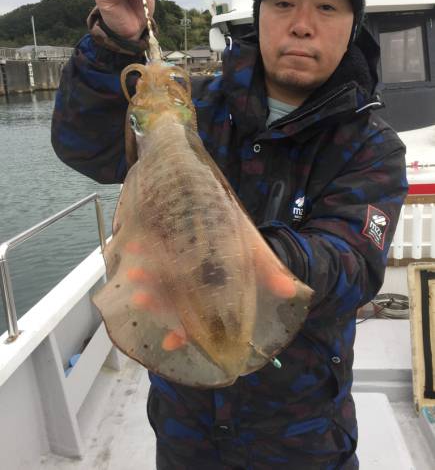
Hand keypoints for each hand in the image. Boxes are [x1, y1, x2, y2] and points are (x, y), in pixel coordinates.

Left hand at [125, 240, 297, 352]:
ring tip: (133, 274)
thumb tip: (290, 289)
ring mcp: (180, 268)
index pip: (199, 322)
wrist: (232, 217)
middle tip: (141, 299)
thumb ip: (271, 274)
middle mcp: (194, 286)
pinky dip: (144, 252)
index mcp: (214, 295)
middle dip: (156, 303)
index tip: (169, 341)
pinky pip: (154, 254)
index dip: (185, 334)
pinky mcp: (170, 248)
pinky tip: (134, 248)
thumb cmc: (247, 246)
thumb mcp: (259, 257)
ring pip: (160, 282)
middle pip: (173, 302)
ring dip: (146, 281)